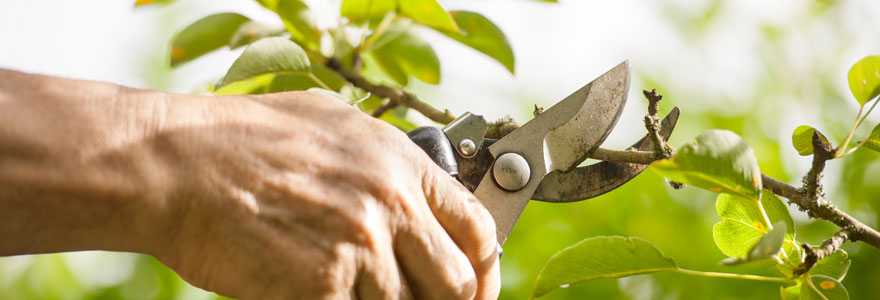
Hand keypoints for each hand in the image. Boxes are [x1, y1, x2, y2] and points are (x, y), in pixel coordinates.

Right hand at [152, 92, 500, 298]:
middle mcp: (391, 205)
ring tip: (347, 290)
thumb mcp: (334, 125)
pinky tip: (314, 294)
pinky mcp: (323, 287)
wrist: (180, 163)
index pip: (478, 230)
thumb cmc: (245, 139)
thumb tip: (418, 198)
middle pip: (456, 283)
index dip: (482, 270)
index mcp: (401, 163)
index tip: (473, 289)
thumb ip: (386, 164)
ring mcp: (360, 248)